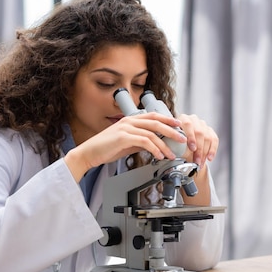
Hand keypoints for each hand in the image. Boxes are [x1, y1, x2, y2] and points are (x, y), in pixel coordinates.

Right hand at [64, 112, 186, 181]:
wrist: (89, 153)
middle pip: (156, 122)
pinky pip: (144, 142)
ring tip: (171, 154)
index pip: (153, 116)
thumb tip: (154, 144)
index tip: (178, 126)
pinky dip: (154, 149)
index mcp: (130, 120)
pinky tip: (159, 156)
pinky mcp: (123, 137)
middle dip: (172, 130)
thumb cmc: (105, 148)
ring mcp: (126, 128)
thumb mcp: (126, 143)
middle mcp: (129, 121)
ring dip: (165, 144)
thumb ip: (140, 141)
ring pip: (152, 133)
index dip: (168, 120)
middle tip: (182, 138)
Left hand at [176, 114, 217, 166]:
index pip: (188, 125)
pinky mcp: (210, 131)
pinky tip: (209, 158)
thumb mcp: (172, 143)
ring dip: (204, 153)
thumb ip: (176, 145)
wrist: (181, 147)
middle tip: (196, 161)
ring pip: (207, 138)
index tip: (192, 148)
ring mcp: (203, 125)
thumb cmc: (174, 144)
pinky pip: (214, 140)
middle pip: (199, 133)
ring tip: (200, 163)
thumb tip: (180, 151)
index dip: (191, 137)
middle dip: (199, 149)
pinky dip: (212, 150)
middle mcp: (193, 119)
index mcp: (182, 118)